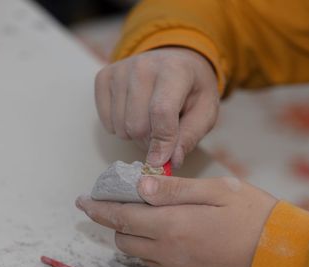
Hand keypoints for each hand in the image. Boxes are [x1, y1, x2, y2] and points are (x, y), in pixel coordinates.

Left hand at [75, 176, 277, 266]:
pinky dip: (157, 251)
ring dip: (136, 238)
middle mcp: (169, 253)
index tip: (82, 201)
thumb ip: (176, 189)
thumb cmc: (256, 217)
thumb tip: (141, 186)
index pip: (121, 218)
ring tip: (152, 219)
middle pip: (125, 240)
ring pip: (141, 255)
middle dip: (117, 222)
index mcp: (172, 226)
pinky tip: (177, 238)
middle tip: (127, 204)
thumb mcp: (219, 191)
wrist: (287, 262)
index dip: (99, 209)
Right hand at [94, 47, 219, 167]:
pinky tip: (133, 115)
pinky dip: (119, 126)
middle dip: (149, 141)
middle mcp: (143, 65)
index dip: (161, 142)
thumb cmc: (192, 90)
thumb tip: (171, 160)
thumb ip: (190, 136)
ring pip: (120, 125)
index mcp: (174, 70)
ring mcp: (120, 70)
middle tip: (161, 136)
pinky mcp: (103, 77)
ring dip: (134, 135)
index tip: (160, 162)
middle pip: (137, 124)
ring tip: (149, 123)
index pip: (161, 111)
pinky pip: (105, 119)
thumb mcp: (205, 112)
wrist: (176, 62)